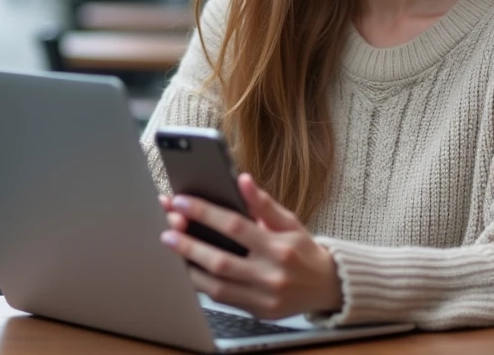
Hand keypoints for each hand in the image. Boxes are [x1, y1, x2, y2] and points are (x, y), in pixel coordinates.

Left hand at [159, 174, 343, 319]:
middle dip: (189, 244)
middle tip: (166, 229)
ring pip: (217, 287)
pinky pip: (224, 301)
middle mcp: (271, 274)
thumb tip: (242, 179)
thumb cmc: (303, 249)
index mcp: (279, 246)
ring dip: (190, 268)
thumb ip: (263, 203)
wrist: (327, 286)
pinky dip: (203, 285)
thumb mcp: (290, 221)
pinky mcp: (259, 313)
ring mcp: (264, 298)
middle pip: (221, 260)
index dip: (204, 213)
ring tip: (172, 250)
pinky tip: (189, 270)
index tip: (180, 202)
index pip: (235, 226)